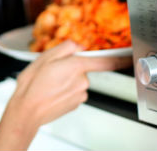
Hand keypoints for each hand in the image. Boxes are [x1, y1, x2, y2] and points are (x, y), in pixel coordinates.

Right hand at [0, 41, 131, 150]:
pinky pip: (74, 92)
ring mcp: (80, 94)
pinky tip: (53, 92)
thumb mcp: (45, 56)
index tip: (129, 57)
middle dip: (71, 68)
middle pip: (83, 68)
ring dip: (67, 80)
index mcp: (76, 66)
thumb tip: (79, 46)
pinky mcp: (76, 104)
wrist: (27, 110)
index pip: (105, 61)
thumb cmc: (33, 85)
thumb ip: (66, 47)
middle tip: (53, 71)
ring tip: (49, 84)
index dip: (120, 59)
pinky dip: (65, 90)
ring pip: (78, 80)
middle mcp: (82, 81)